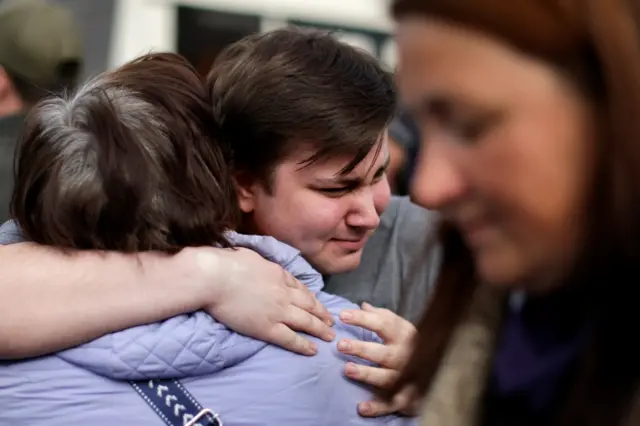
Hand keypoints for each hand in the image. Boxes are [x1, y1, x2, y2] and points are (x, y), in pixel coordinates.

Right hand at [184, 246, 334, 355]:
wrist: (215, 278)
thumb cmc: (226, 263)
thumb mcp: (252, 256)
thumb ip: (260, 264)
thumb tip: (257, 265)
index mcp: (279, 274)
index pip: (300, 287)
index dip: (311, 296)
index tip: (318, 303)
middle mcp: (284, 293)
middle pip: (309, 304)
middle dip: (322, 313)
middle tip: (332, 321)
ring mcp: (278, 311)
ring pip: (306, 322)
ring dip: (320, 329)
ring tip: (329, 336)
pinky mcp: (267, 328)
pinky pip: (291, 338)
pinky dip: (304, 345)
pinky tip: (313, 350)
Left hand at [338, 302, 418, 416]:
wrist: (439, 373)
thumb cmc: (411, 346)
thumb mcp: (401, 328)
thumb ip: (382, 317)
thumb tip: (363, 305)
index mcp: (404, 335)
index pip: (383, 324)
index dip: (363, 319)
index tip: (342, 315)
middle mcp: (406, 356)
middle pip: (383, 352)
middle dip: (362, 348)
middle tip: (340, 344)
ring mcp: (407, 378)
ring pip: (386, 377)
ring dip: (367, 374)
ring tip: (347, 369)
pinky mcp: (407, 398)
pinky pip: (391, 403)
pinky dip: (377, 407)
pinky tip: (361, 408)